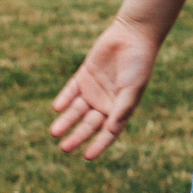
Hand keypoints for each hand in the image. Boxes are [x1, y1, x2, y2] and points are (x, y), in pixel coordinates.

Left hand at [50, 16, 160, 159]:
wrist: (133, 35)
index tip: (87, 157)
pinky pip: (71, 91)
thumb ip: (122, 108)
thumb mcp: (132, 88)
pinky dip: (64, 99)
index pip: (108, 132)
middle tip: (64, 148)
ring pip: (76, 110)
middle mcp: (106, 102)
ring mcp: (94, 89)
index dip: (98, 145)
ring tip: (54, 132)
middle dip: (77, 136)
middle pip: (88, 124)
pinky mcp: (84, 76)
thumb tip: (112, 130)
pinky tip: (57, 108)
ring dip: (66, 121)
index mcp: (120, 109)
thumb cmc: (138, 64)